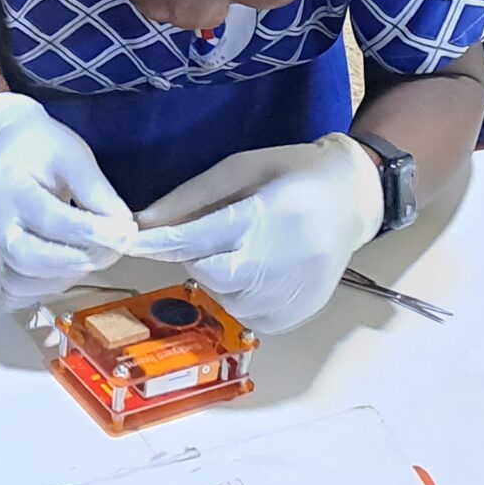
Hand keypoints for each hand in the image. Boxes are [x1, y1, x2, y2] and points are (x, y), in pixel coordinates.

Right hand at [0, 92, 136, 306]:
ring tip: (90, 255)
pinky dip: (45, 287)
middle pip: (27, 258)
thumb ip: (96, 191)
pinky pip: (16, 292)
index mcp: (4, 185)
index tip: (125, 234)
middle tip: (109, 250)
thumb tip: (122, 228)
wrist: (8, 148)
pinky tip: (67, 267)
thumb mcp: (73, 155)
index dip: (91, 231)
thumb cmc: (40, 149)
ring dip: (63, 277)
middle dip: (75, 260)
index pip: (49, 218)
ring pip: (21, 283)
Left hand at [128, 136, 382, 334]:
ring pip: (223, 297)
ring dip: (220, 276)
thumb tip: (143, 222)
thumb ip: (191, 198)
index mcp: (266, 217)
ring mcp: (291, 295)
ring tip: (248, 248)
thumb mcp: (241, 168)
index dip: (160, 243)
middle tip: (220, 233)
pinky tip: (261, 270)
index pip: (197, 239)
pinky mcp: (296, 316)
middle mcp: (280, 262)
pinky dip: (240, 295)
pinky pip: (245, 315)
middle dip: (199, 255)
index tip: (130, 242)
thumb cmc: (292, 174)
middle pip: (206, 272)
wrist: (353, 199)